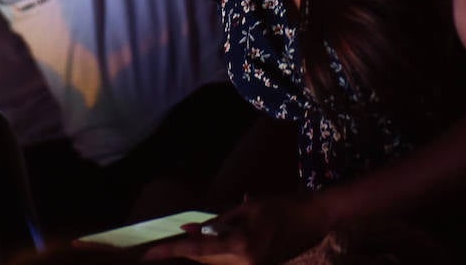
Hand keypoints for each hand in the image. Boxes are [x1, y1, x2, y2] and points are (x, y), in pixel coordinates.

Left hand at [144, 194, 331, 264]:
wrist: (317, 219)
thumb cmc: (284, 206)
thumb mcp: (249, 208)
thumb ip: (219, 221)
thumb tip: (191, 229)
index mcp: (241, 245)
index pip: (198, 249)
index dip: (171, 251)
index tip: (149, 255)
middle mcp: (245, 263)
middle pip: (204, 261)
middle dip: (182, 253)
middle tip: (158, 250)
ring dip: (198, 254)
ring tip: (177, 246)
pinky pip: (228, 264)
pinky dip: (214, 256)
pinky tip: (204, 245)